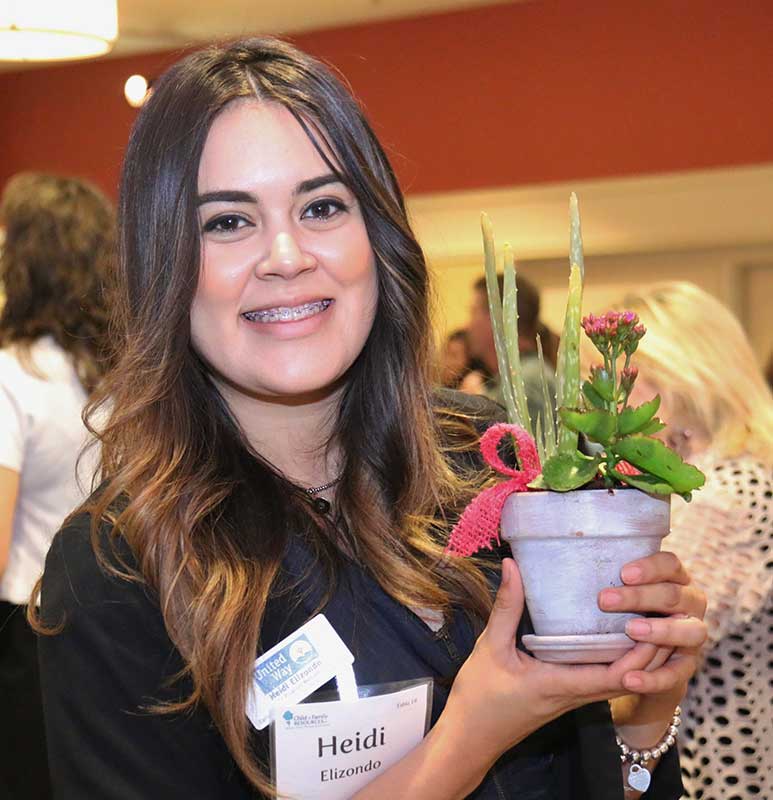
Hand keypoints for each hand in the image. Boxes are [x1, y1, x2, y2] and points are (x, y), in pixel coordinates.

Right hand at [438, 559, 674, 769]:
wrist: (470, 739)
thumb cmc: (479, 696)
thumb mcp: (490, 646)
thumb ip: (506, 607)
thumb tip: (514, 566)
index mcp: (560, 685)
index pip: (615, 675)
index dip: (640, 654)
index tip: (651, 622)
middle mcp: (574, 695)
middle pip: (627, 680)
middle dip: (650, 653)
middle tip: (662, 615)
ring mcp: (571, 698)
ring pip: (617, 681)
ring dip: (637, 659)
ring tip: (649, 622)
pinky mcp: (564, 697)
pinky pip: (601, 682)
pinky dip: (617, 663)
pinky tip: (614, 639)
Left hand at [598, 550, 707, 701]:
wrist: (641, 654)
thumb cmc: (623, 608)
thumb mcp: (618, 588)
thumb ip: (602, 574)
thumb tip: (556, 557)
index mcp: (674, 578)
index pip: (670, 564)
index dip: (651, 567)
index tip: (623, 573)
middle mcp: (690, 603)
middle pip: (675, 595)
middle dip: (641, 597)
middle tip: (605, 600)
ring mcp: (692, 634)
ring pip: (690, 631)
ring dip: (660, 630)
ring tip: (630, 630)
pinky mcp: (686, 666)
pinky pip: (676, 674)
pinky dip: (654, 678)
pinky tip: (629, 679)